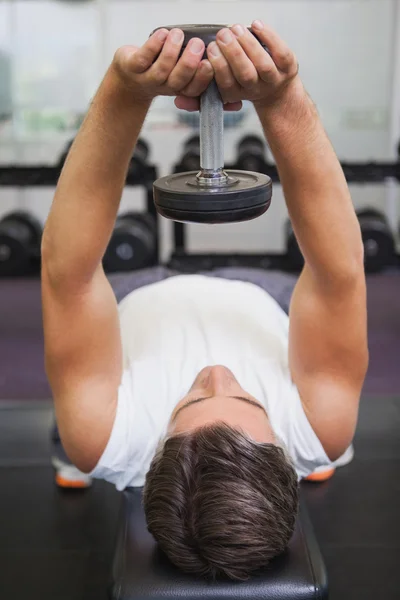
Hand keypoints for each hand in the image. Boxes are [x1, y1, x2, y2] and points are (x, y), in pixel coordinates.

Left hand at [113, 28, 213, 102]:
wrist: (129, 80)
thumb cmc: (157, 70)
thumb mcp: (178, 71)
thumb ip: (193, 63)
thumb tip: (211, 45)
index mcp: (180, 88)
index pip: (195, 89)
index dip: (203, 78)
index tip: (209, 63)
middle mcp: (165, 86)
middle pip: (179, 80)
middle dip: (190, 62)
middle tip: (198, 44)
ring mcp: (147, 79)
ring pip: (162, 69)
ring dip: (172, 50)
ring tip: (178, 34)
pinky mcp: (132, 67)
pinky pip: (143, 58)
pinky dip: (154, 44)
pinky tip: (162, 33)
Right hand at [175, 21, 299, 111]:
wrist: (277, 90)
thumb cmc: (244, 83)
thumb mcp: (224, 92)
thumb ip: (202, 94)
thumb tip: (178, 102)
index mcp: (237, 95)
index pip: (226, 84)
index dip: (218, 66)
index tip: (210, 48)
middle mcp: (256, 89)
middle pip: (245, 74)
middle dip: (233, 53)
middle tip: (222, 35)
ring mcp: (273, 79)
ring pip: (262, 63)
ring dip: (248, 44)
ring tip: (235, 28)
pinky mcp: (288, 67)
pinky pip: (280, 51)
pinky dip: (268, 36)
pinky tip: (256, 24)